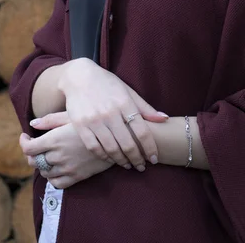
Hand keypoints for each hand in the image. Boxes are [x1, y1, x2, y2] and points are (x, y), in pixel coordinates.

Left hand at [20, 114, 113, 188]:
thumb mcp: (73, 115)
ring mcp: (67, 168)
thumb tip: (33, 123)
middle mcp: (58, 155)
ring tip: (48, 155)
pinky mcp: (77, 176)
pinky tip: (56, 167)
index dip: (23, 143)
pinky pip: (56, 183)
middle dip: (32, 153)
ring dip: (42, 165)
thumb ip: (51, 120)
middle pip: (34, 161)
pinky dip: (52, 177)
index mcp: (56, 139)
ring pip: (44, 172)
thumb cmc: (94, 120)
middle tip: (36, 146)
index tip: (26, 137)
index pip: (29, 148)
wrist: (117, 135)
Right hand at [41, 58, 167, 171]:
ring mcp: (94, 120)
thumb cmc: (108, 85)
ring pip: (111, 148)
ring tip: (128, 165)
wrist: (79, 77)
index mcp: (125, 103)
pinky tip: (110, 159)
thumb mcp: (128, 92)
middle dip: (137, 159)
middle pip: (127, 143)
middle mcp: (110, 113)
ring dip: (121, 161)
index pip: (142, 131)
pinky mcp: (80, 125)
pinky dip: (104, 156)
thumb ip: (145, 108)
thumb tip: (165, 118)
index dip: (150, 147)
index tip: (154, 158)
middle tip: (142, 167)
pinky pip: (94, 147)